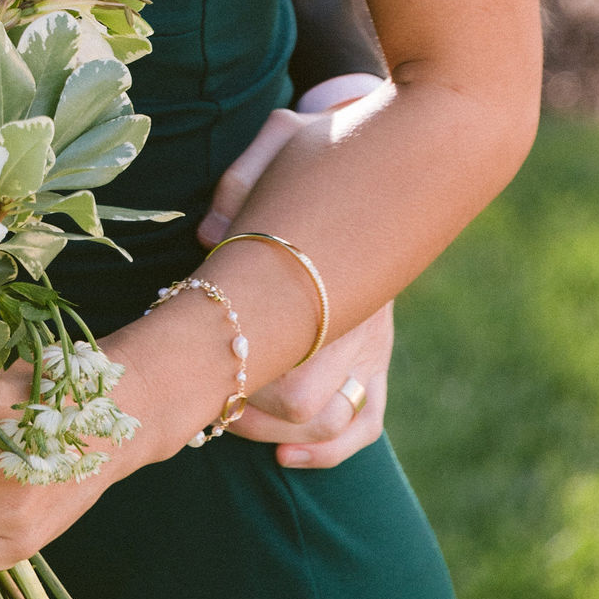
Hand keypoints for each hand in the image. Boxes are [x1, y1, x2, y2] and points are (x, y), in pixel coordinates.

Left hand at [196, 73, 389, 465]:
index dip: (231, 365)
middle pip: (300, 399)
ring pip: (331, 420)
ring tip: (233, 421)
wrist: (402, 150)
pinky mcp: (382, 357)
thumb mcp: (286, 141)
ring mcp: (375, 343)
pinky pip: (367, 422)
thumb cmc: (326, 146)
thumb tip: (208, 236)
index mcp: (330, 269)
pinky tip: (287, 457)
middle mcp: (359, 316)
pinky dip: (329, 451)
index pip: (278, 344)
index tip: (195, 360)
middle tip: (206, 393)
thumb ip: (242, 181)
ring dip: (278, 434)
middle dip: (246, 408)